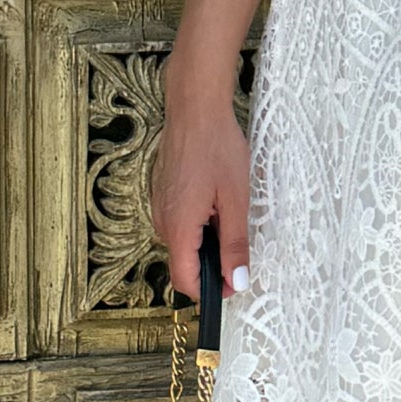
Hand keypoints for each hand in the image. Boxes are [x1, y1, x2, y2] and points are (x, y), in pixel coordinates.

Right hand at [153, 88, 251, 300]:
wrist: (195, 109)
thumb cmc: (217, 147)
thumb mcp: (235, 199)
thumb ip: (235, 244)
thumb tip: (237, 281)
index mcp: (178, 227)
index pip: (185, 280)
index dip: (209, 292)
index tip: (233, 287)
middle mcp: (162, 222)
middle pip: (184, 264)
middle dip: (212, 265)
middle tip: (241, 246)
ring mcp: (160, 208)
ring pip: (183, 244)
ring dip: (207, 243)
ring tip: (229, 215)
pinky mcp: (163, 196)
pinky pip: (179, 224)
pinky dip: (199, 226)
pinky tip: (216, 202)